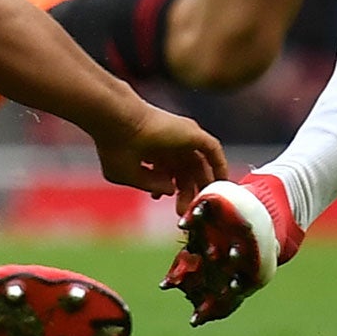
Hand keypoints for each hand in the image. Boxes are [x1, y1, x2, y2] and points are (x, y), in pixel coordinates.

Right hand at [91, 104, 227, 215]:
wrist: (118, 123)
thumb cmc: (114, 146)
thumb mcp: (128, 174)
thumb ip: (150, 184)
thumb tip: (170, 190)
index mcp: (152, 149)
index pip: (167, 171)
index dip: (168, 189)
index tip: (166, 204)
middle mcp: (168, 142)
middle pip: (185, 171)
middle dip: (185, 193)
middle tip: (184, 212)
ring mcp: (182, 137)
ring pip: (199, 165)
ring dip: (201, 186)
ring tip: (199, 206)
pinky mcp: (193, 133)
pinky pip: (213, 151)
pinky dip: (219, 166)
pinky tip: (221, 184)